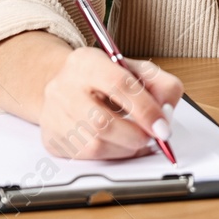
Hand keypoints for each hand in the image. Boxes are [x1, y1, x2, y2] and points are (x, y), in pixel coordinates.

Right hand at [38, 46, 184, 159]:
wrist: (64, 85)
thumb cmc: (104, 79)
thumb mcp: (135, 70)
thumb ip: (160, 85)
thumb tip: (167, 111)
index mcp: (86, 62)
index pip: (119, 85)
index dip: (146, 109)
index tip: (163, 127)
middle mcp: (64, 87)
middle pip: (103, 122)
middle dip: (136, 135)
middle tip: (152, 136)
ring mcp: (53, 114)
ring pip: (94, 144)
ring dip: (125, 148)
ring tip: (137, 139)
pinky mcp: (52, 138)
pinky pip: (86, 157)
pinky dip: (110, 155)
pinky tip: (119, 145)